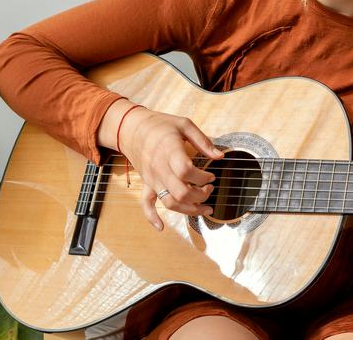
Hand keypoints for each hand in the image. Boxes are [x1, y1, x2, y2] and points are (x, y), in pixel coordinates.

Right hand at [100, 100, 222, 230]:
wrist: (132, 128)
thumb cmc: (161, 125)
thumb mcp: (184, 125)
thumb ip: (203, 141)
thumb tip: (220, 156)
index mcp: (169, 151)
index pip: (186, 171)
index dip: (202, 178)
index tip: (212, 176)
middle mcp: (159, 168)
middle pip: (180, 192)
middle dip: (200, 195)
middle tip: (210, 189)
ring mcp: (152, 179)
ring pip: (169, 202)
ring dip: (188, 210)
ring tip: (205, 208)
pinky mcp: (146, 183)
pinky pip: (146, 203)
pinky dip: (152, 217)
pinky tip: (161, 227)